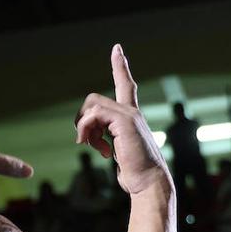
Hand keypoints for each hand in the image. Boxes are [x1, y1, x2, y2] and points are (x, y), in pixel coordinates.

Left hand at [76, 45, 170, 195]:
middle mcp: (132, 112)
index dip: (120, 67)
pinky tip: (100, 149)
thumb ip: (107, 141)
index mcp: (131, 117)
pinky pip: (93, 115)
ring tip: (95, 147)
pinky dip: (88, 131)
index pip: (126, 86)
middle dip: (82, 121)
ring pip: (92, 106)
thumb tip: (87, 137)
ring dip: (84, 129)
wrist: (148, 182)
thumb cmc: (134, 172)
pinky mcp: (125, 121)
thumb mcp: (117, 153)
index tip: (117, 49)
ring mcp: (130, 115)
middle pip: (93, 100)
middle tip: (85, 142)